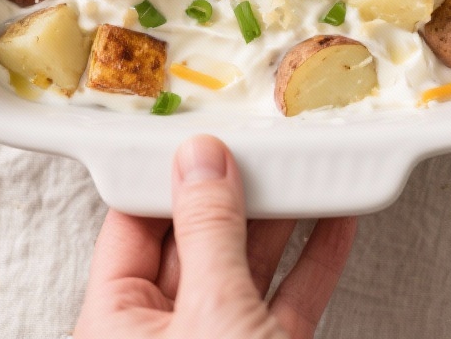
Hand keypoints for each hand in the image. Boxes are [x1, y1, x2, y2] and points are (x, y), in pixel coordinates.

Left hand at [74, 134, 355, 338]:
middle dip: (234, 189)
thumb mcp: (212, 317)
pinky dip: (314, 260)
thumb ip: (209, 233)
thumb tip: (203, 160)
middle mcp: (163, 335)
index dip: (169, 174)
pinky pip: (288, 298)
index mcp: (115, 326)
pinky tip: (335, 219)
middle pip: (196, 240)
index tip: (202, 131)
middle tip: (259, 141)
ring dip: (281, 216)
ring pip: (246, 267)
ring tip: (302, 164)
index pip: (134, 224)